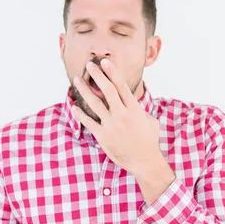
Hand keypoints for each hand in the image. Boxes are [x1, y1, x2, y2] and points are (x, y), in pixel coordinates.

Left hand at [71, 58, 164, 176]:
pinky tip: (74, 105)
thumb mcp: (150, 121)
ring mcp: (111, 125)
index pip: (121, 86)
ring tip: (77, 80)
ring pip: (94, 103)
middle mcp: (122, 115)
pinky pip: (88, 122)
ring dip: (84, 89)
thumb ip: (140, 109)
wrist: (144, 161)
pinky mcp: (103, 136)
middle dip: (97, 75)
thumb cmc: (149, 141)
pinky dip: (80, 113)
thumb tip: (133, 101)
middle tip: (89, 64)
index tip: (104, 62)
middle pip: (107, 90)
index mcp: (134, 109)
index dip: (112, 72)